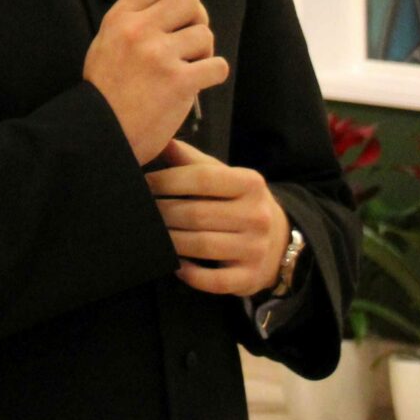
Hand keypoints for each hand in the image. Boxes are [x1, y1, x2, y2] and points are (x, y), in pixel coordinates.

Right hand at [81, 0, 228, 162]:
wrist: (101, 134)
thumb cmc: (106, 92)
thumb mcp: (106, 42)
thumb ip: (134, 20)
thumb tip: (172, 1)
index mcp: (120, 18)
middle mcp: (139, 30)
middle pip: (190, 2)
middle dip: (196, 19)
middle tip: (188, 39)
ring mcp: (159, 55)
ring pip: (205, 35)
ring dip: (203, 52)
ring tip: (187, 66)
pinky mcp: (179, 82)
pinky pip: (217, 66)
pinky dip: (212, 75)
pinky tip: (197, 83)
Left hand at [146, 138, 289, 295]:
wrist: (279, 241)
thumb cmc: (239, 202)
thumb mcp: (225, 176)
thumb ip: (192, 160)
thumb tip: (160, 139)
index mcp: (250, 183)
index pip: (201, 178)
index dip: (166, 180)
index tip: (143, 184)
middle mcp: (257, 215)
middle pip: (196, 214)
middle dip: (163, 212)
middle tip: (141, 211)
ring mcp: (256, 249)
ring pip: (201, 245)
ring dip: (170, 241)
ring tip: (152, 234)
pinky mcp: (250, 278)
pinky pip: (214, 281)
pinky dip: (190, 274)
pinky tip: (175, 266)